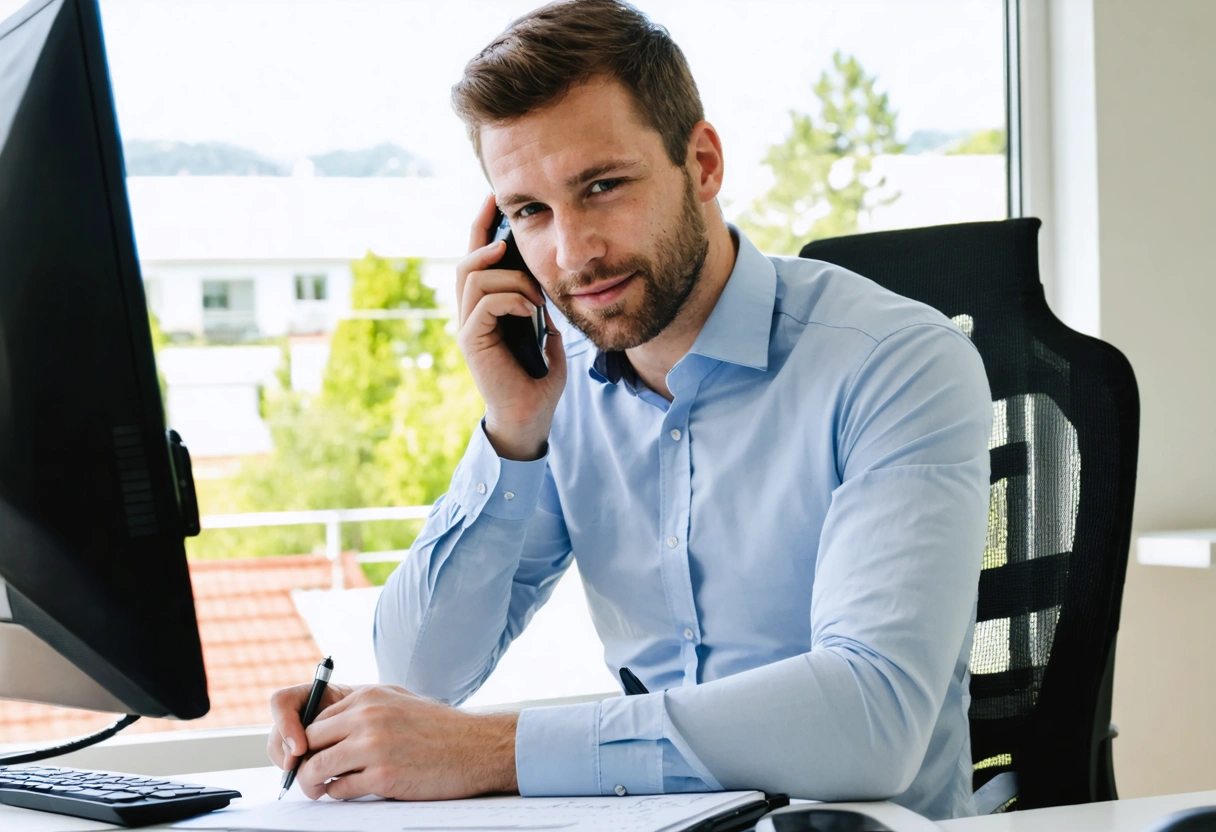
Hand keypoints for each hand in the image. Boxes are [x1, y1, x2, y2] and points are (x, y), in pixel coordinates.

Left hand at [271, 684, 518, 800]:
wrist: (477, 747)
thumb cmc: (439, 728)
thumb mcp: (398, 702)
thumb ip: (363, 709)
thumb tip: (326, 729)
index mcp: (369, 697)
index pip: (315, 718)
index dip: (306, 741)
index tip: (308, 755)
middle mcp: (367, 717)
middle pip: (308, 742)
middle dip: (302, 762)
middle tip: (307, 776)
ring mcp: (374, 747)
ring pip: (316, 768)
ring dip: (312, 783)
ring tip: (319, 789)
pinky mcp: (383, 777)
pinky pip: (340, 790)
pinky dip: (338, 794)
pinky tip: (349, 793)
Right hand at [456, 194, 566, 460]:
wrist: (531, 417)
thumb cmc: (540, 379)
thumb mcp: (547, 332)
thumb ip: (542, 307)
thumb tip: (546, 282)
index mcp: (486, 308)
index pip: (476, 259)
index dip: (481, 227)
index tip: (494, 200)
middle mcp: (469, 314)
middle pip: (468, 261)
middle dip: (489, 242)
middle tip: (514, 240)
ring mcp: (467, 327)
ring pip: (474, 276)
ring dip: (511, 278)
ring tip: (535, 298)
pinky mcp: (471, 341)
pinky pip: (485, 302)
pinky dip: (511, 299)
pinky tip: (532, 312)